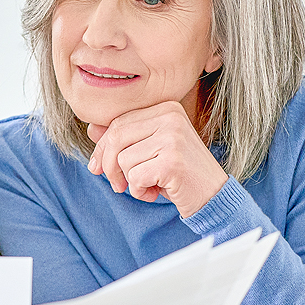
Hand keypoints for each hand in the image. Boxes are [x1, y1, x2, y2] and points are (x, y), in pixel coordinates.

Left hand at [86, 101, 228, 218]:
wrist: (213, 196)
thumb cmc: (178, 173)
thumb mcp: (150, 151)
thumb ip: (125, 139)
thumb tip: (91, 129)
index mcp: (166, 108)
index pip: (119, 123)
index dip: (102, 148)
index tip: (97, 168)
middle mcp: (171, 117)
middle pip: (116, 138)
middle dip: (109, 166)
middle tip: (118, 185)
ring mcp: (173, 138)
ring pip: (123, 160)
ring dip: (130, 181)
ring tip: (149, 186)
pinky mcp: (172, 162)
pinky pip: (135, 177)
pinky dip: (140, 191)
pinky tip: (157, 191)